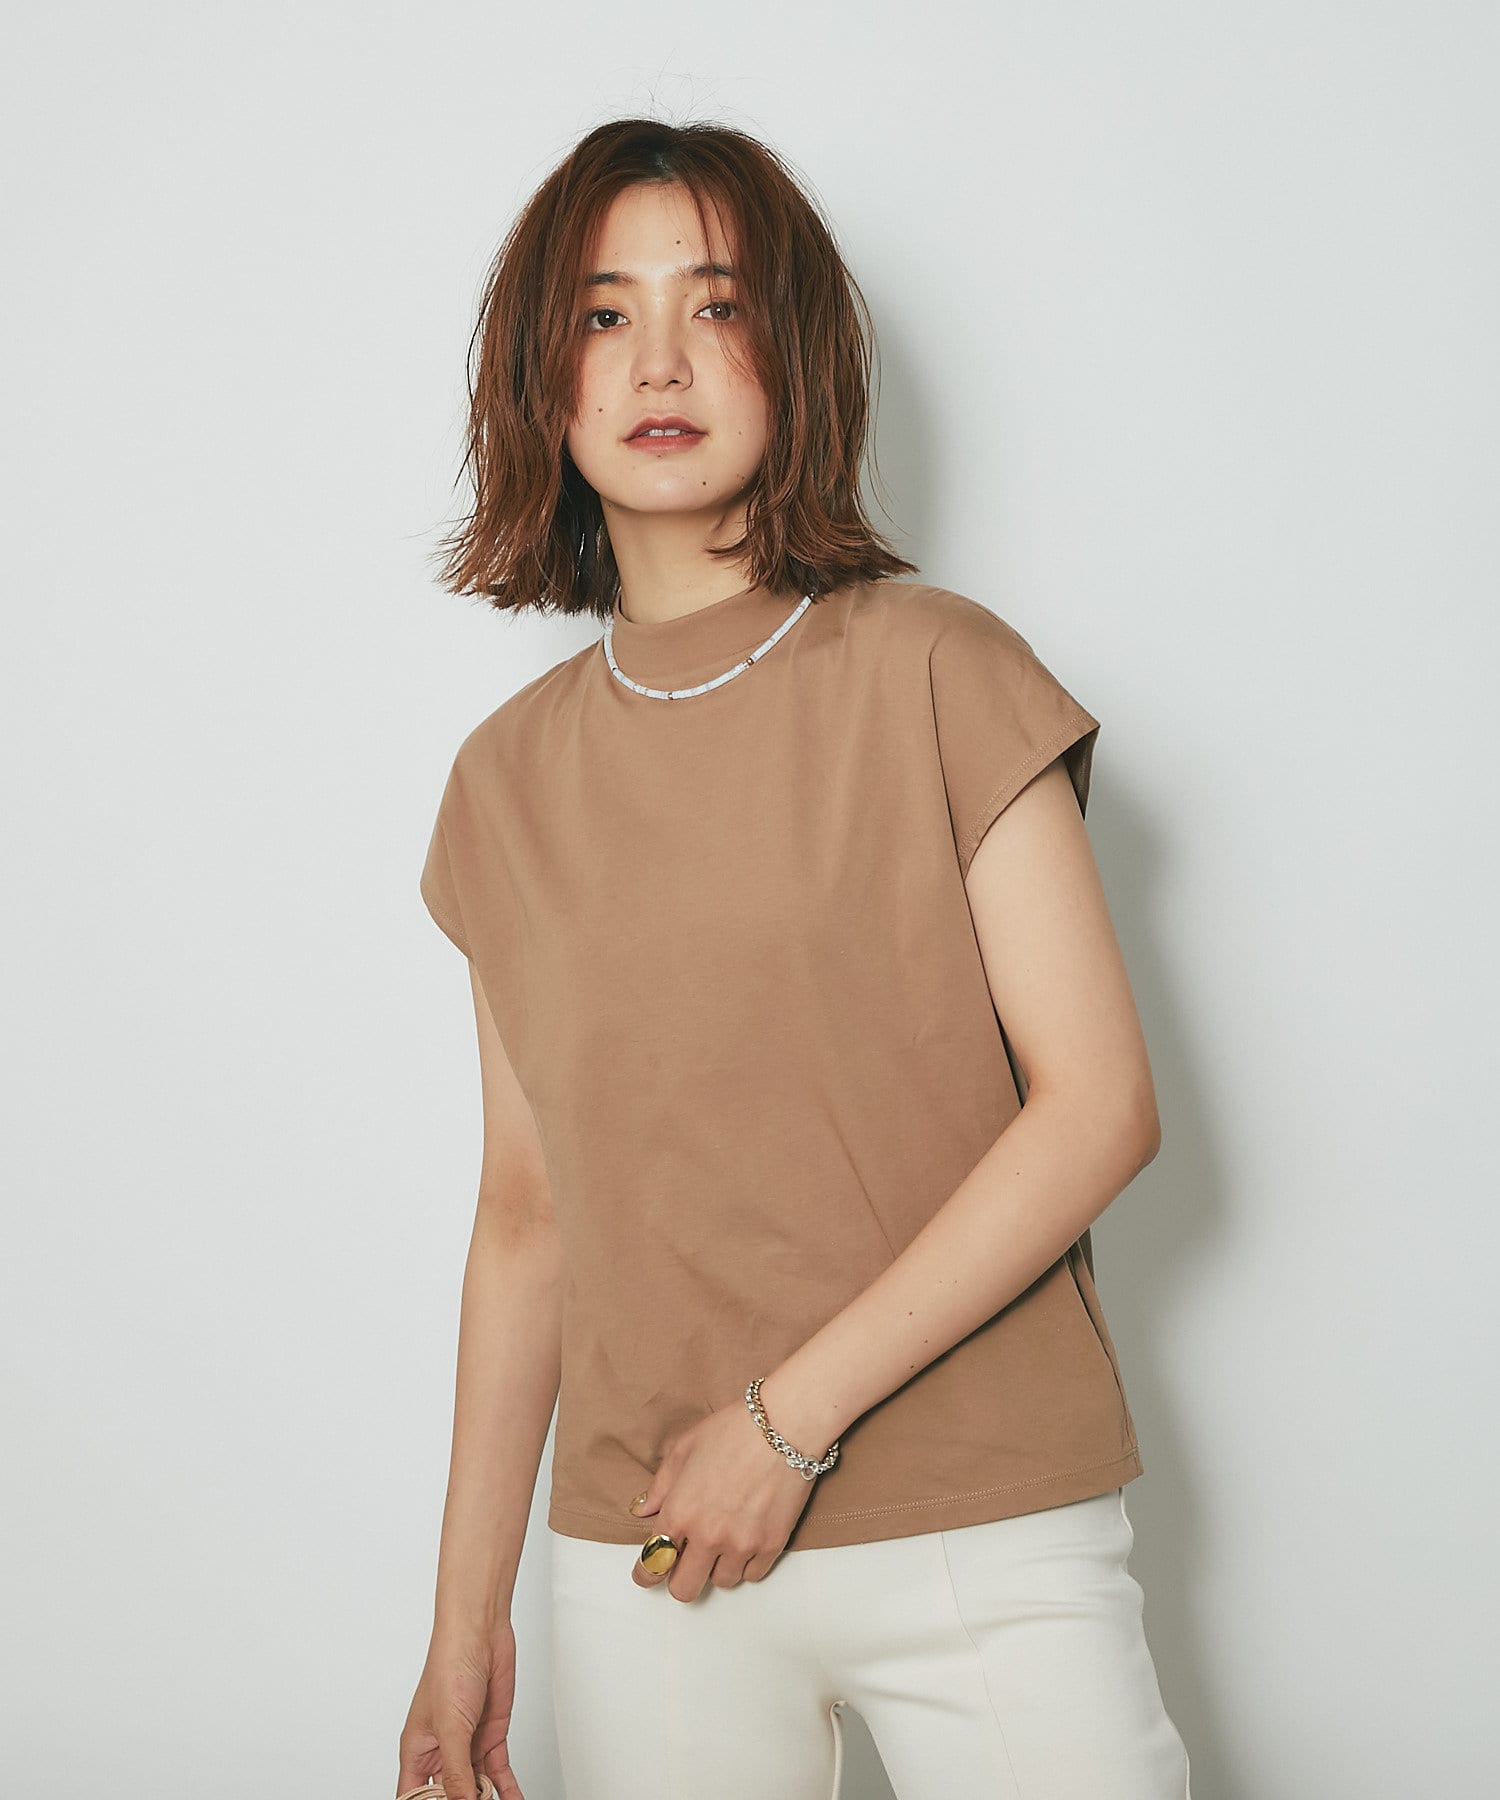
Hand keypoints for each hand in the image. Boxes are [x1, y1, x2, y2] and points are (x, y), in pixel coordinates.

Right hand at [397, 1616, 526, 1799]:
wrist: (481, 1634)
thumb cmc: (450, 1666)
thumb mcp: (451, 1727)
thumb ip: (456, 1771)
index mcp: (418, 1750)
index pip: (415, 1795)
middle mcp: (442, 1749)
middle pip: (448, 1794)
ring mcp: (468, 1744)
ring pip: (475, 1787)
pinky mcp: (491, 1736)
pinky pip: (498, 1772)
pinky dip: (506, 1789)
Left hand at [628, 1396, 822, 1600]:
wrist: (785, 1425)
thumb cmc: (734, 1430)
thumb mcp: (685, 1447)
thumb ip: (660, 1485)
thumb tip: (642, 1509)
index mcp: (680, 1511)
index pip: (653, 1563)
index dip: (646, 1573)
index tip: (648, 1573)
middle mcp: (708, 1535)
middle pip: (684, 1589)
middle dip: (679, 1579)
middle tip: (685, 1563)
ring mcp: (741, 1544)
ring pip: (721, 1582)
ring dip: (717, 1567)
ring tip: (723, 1540)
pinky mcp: (772, 1545)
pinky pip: (752, 1575)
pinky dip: (746, 1563)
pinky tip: (746, 1539)